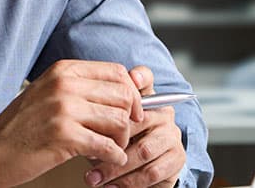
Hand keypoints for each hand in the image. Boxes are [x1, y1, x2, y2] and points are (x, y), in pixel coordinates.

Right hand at [0, 60, 143, 187]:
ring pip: (119, 121)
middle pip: (123, 95)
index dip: (132, 93)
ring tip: (108, 149)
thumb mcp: (49, 93)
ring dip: (121, 140)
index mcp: (63, 70)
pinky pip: (107, 146)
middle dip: (129, 119)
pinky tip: (104, 160)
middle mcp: (64, 84)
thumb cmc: (21, 125)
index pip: (116, 72)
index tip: (131, 112)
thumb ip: (81, 87)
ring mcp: (64, 108)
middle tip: (120, 135)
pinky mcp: (64, 136)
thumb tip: (126, 88)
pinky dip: (113, 157)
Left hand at [82, 66, 185, 187]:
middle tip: (87, 151)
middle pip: (138, 121)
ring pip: (143, 150)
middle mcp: (163, 113)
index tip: (130, 79)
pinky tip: (110, 186)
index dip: (140, 77)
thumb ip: (97, 111)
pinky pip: (151, 172)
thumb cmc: (116, 140)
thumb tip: (78, 111)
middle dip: (110, 139)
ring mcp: (171, 135)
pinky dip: (127, 182)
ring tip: (93, 176)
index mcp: (146, 98)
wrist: (138, 170)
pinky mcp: (176, 159)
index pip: (146, 79)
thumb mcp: (103, 124)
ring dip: (115, 167)